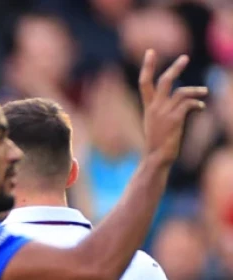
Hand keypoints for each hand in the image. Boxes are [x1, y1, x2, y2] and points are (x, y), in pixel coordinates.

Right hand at [139, 50, 207, 165]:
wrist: (156, 158)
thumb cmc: (159, 142)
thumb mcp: (157, 123)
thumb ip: (167, 109)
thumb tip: (188, 101)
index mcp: (148, 107)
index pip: (144, 82)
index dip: (147, 66)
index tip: (151, 52)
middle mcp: (155, 108)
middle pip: (165, 81)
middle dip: (175, 68)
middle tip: (185, 58)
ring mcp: (164, 113)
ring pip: (182, 92)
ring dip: (196, 90)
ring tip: (204, 91)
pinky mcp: (175, 119)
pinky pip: (189, 104)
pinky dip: (197, 104)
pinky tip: (200, 108)